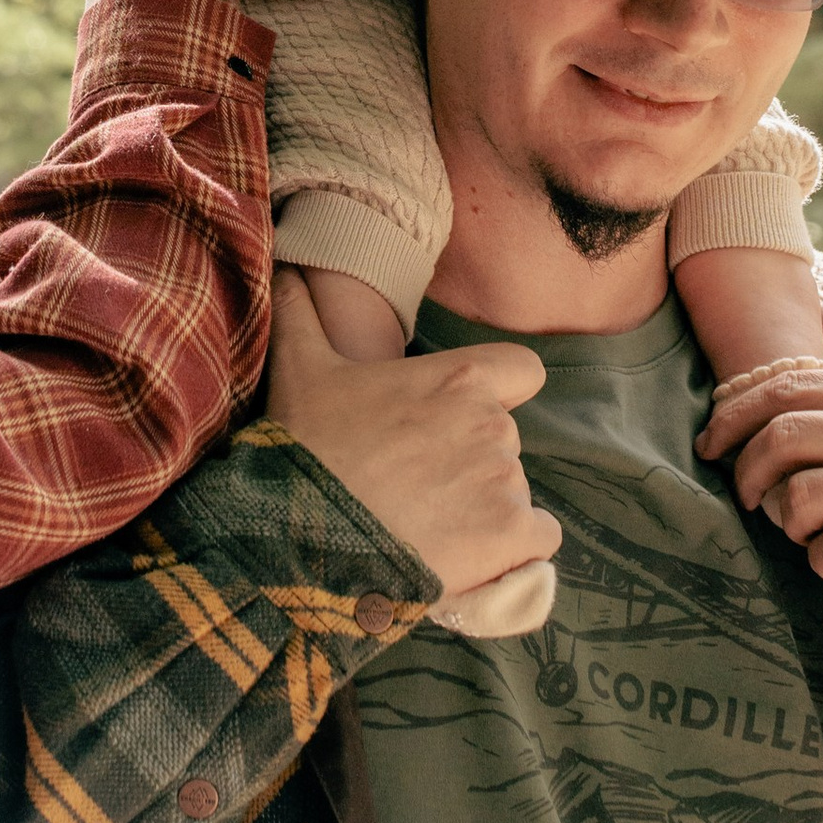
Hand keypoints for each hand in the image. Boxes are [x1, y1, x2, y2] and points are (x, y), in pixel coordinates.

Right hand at [264, 272, 561, 605]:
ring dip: (481, 509)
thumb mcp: (299, 369)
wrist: (302, 539)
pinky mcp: (512, 538)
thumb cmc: (306, 448)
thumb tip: (284, 266)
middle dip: (469, 461)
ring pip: (513, 493)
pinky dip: (513, 552)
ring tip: (423, 528)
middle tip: (415, 484)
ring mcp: (506, 483)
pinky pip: (538, 542)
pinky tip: (467, 557)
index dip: (499, 394)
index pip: (523, 371)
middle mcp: (494, 425)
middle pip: (504, 440)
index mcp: (460, 378)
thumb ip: (302, 312)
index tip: (458, 419)